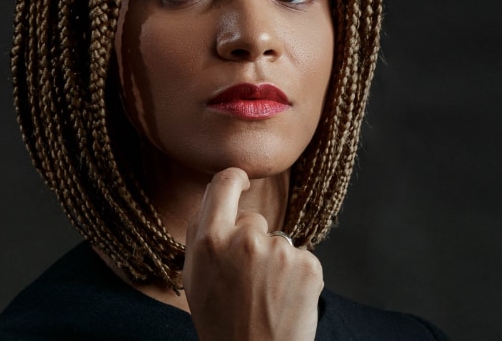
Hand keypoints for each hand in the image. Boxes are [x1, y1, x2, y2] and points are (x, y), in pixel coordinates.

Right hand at [183, 167, 322, 340]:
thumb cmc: (220, 321)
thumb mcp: (194, 275)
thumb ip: (201, 231)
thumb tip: (215, 193)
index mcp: (210, 239)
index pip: (224, 182)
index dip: (235, 178)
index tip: (242, 182)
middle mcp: (245, 239)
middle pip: (253, 219)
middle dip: (251, 239)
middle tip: (245, 277)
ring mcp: (279, 251)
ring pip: (276, 239)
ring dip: (273, 258)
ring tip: (265, 293)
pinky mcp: (308, 265)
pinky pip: (300, 255)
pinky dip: (295, 272)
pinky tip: (285, 297)